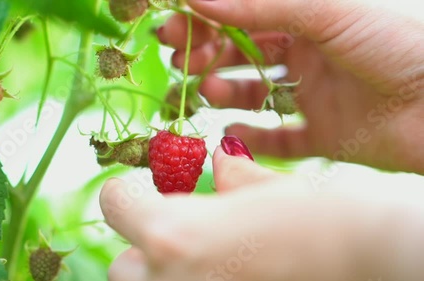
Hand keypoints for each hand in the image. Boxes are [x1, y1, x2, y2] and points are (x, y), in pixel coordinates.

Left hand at [100, 147, 423, 280]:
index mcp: (174, 235)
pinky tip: (226, 270)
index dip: (128, 193)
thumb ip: (230, 177)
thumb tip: (222, 163)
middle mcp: (168, 280)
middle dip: (143, 247)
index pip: (114, 205)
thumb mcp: (265, 188)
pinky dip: (190, 279)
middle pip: (122, 266)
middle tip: (178, 234)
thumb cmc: (318, 220)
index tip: (142, 190)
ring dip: (161, 271)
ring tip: (204, 257)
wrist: (367, 261)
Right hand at [158, 0, 423, 173]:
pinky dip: (251, 139)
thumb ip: (259, 5)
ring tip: (207, 91)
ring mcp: (314, 97)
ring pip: (255, 96)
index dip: (205, 21)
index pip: (243, 17)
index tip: (170, 28)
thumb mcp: (326, 12)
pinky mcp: (324, 137)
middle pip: (243, 57)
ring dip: (224, 93)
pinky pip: (279, 140)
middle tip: (180, 63)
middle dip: (208, 56)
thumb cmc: (398, 44)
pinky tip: (228, 135)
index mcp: (309, 19)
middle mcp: (308, 56)